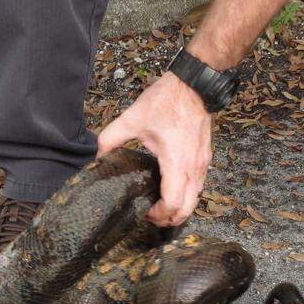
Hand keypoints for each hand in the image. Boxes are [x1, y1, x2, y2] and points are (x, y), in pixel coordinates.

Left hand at [96, 73, 212, 226]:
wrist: (193, 84)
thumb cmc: (167, 101)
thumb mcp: (132, 118)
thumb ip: (111, 139)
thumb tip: (97, 156)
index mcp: (176, 162)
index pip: (173, 204)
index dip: (159, 215)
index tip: (145, 212)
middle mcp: (193, 168)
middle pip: (187, 209)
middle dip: (170, 219)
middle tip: (152, 216)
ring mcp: (202, 164)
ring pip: (196, 200)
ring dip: (179, 208)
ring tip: (160, 206)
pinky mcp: (205, 159)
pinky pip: (198, 186)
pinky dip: (187, 196)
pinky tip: (171, 189)